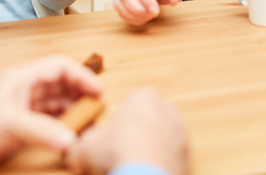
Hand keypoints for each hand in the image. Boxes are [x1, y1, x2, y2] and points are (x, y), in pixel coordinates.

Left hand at [0, 55, 101, 173]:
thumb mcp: (9, 124)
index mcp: (21, 78)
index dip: (81, 75)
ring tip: (89, 117)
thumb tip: (69, 138)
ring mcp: (25, 107)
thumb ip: (41, 130)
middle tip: (98, 105)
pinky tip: (72, 130)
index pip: (59, 67)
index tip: (97, 89)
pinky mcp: (23, 124)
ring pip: (58, 100)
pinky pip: (52, 117)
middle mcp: (25, 89)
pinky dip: (64, 122)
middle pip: (62, 83)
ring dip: (75, 107)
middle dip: (82, 91)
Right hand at [65, 88, 187, 174]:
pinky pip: (168, 158)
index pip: (128, 103)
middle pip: (146, 120)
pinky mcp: (188, 156)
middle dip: (133, 135)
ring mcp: (180, 133)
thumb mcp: (84, 147)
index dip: (115, 122)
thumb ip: (80, 144)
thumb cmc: (118, 154)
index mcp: (144, 97)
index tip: (108, 138)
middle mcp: (167, 110)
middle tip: (118, 154)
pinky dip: (157, 166)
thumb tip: (77, 152)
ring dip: (147, 151)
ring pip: (159, 139)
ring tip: (130, 168)